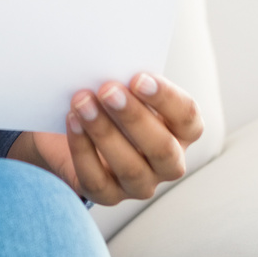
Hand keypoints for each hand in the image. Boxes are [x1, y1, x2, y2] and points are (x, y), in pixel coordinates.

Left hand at [16, 74, 203, 203]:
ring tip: (82, 102)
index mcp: (180, 130)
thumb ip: (126, 80)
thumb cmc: (107, 101)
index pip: (187, 117)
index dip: (165, 98)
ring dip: (104, 132)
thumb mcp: (122, 88)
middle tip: (107, 90)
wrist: (70, 131)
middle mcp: (168, 162)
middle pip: (162, 148)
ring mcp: (140, 184)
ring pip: (130, 167)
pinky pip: (96, 180)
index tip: (138, 78)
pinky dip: (82, 150)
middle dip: (133, 118)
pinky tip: (72, 122)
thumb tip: (112, 61)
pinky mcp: (107, 195)